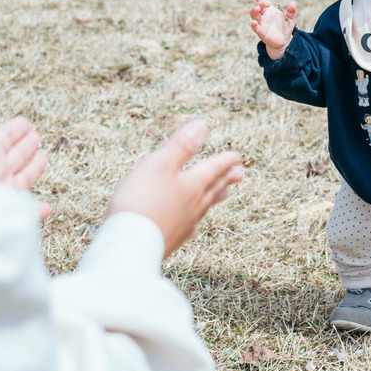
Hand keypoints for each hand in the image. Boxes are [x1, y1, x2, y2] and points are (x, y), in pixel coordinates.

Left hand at [0, 90, 50, 218]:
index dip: (14, 129)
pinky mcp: (7, 214)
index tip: (24, 122)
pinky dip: (36, 210)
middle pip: (14, 157)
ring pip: (22, 179)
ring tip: (41, 158)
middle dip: (25, 146)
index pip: (3, 138)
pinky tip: (45, 207)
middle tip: (35, 136)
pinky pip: (25, 212)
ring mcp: (1, 194)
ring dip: (33, 169)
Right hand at [106, 120, 242, 258]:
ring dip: (214, 198)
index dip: (224, 161)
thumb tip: (202, 126)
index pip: (213, 169)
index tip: (236, 156)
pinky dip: (193, 225)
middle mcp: (193, 205)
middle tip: (240, 174)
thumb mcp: (159, 165)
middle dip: (226, 179)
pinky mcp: (171, 240)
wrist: (130, 244)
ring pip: (204, 208)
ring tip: (224, 194)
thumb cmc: (141, 200)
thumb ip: (181, 146)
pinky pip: (188, 229)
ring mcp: (184, 225)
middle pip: (213, 189)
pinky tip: (193, 230)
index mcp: (192, 184)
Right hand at [250, 0, 296, 59]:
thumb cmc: (285, 28)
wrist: (284, 41)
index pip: (261, 1)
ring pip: (254, 16)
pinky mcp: (261, 32)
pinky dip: (254, 25)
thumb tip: (293, 3)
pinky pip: (256, 28)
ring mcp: (261, 23)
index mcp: (269, 10)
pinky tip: (254, 22)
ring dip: (254, 11)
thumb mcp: (290, 19)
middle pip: (257, 7)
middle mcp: (263, 16)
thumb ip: (291, 12)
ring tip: (257, 8)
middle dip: (260, 3)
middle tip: (267, 3)